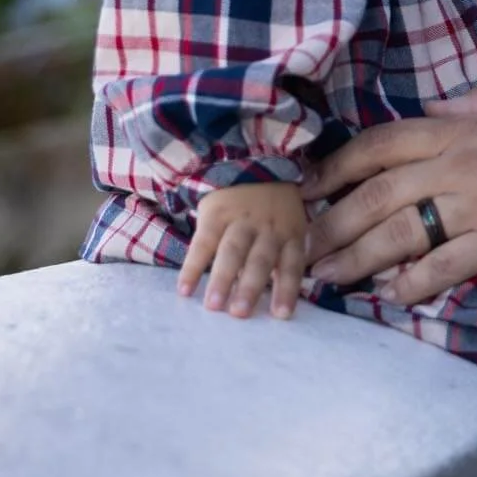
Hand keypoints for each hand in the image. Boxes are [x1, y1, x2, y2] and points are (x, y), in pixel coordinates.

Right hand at [178, 181, 306, 319]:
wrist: (250, 161)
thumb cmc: (273, 208)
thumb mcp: (289, 224)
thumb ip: (284, 256)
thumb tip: (277, 301)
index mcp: (290, 232)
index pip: (292, 263)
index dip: (287, 288)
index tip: (281, 315)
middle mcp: (268, 227)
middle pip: (260, 259)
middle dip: (250, 286)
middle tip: (239, 314)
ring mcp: (241, 220)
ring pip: (233, 250)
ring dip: (222, 278)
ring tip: (213, 306)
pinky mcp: (215, 214)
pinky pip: (203, 242)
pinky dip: (193, 266)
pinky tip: (184, 289)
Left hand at [301, 92, 476, 304]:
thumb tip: (434, 104)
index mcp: (464, 131)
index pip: (384, 144)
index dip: (340, 165)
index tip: (310, 187)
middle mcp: (462, 164)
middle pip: (380, 192)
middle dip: (334, 221)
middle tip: (303, 246)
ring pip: (400, 231)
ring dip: (358, 258)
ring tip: (328, 278)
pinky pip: (444, 265)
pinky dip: (413, 283)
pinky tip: (391, 297)